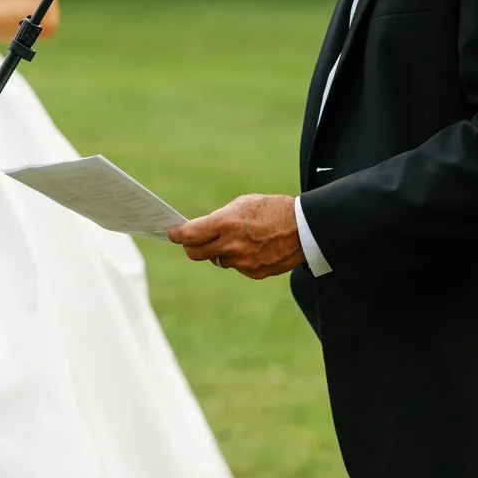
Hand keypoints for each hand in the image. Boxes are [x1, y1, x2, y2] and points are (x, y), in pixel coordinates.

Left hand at [169, 194, 305, 278]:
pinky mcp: (254, 273)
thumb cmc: (272, 209)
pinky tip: (253, 247)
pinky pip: (236, 267)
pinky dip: (238, 259)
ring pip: (217, 260)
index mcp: (226, 223)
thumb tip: (200, 230)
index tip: (172, 233)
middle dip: (190, 247)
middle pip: (195, 253)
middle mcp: (232, 245)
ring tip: (235, 238)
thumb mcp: (242, 204)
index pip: (189, 235)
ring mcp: (243, 262)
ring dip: (218, 251)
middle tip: (192, 240)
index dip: (177, 235)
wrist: (305, 228)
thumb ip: (219, 219)